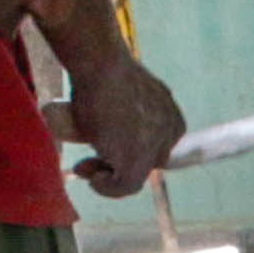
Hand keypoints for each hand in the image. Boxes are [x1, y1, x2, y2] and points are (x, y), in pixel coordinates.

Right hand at [63, 48, 184, 198]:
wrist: (101, 65)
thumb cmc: (104, 70)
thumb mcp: (123, 91)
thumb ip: (125, 111)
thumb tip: (105, 128)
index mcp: (170, 114)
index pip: (153, 144)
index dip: (125, 149)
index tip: (100, 146)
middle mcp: (170, 132)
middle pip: (145, 160)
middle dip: (116, 163)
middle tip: (86, 161)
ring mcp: (155, 147)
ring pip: (136, 174)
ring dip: (109, 176)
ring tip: (83, 169)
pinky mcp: (137, 161)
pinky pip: (126, 186)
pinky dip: (107, 188)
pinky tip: (93, 182)